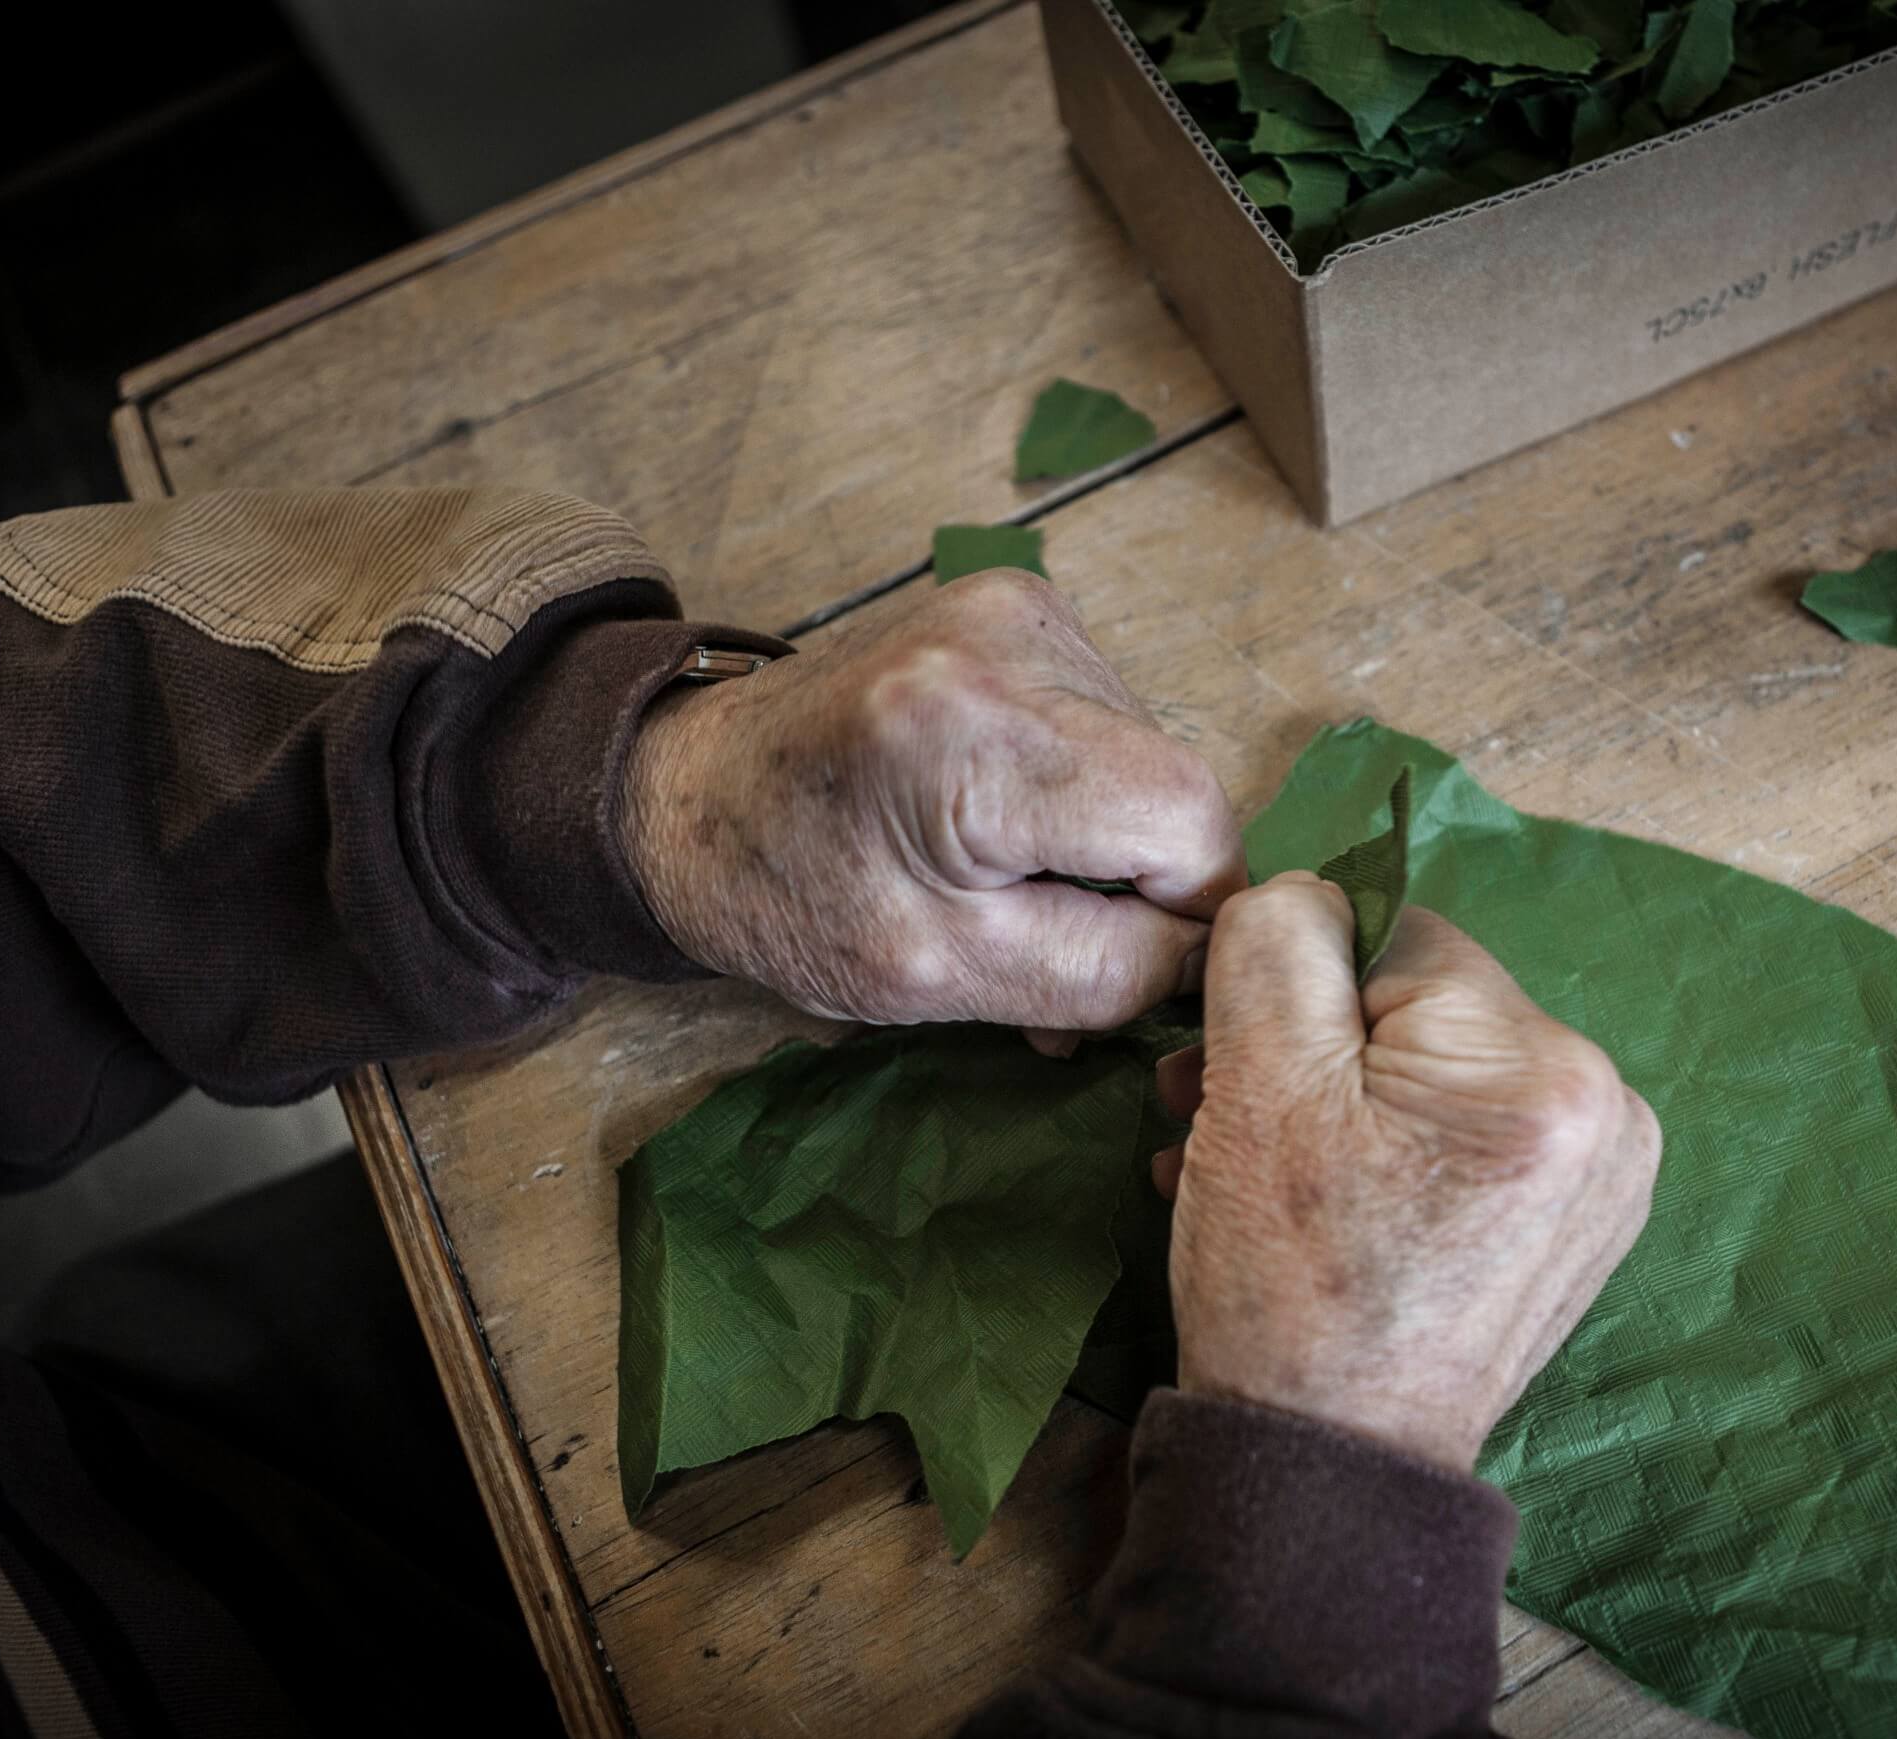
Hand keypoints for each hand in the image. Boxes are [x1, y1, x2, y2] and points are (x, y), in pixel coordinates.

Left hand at [620, 571, 1243, 1031]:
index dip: (1186, 911)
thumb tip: (1213, 958)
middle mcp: (1007, 638)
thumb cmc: (787, 896)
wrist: (683, 792)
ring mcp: (1016, 605)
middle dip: (1138, 882)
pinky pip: (1108, 721)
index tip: (1126, 968)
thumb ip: (1100, 974)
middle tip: (1047, 946)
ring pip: (1148, 755)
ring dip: (1105, 840)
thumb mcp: (939, 976)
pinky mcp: (1016, 604)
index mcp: (974, 734)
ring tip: (1005, 887)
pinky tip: (1000, 826)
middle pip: (1173, 783)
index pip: (1185, 819)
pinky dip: (1077, 792)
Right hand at [1154, 878, 1660, 1472]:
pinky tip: (1324, 1201)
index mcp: (1544, 1069)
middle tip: (1217, 1121)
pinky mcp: (1578, 1225)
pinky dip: (1394, 1153)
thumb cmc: (1289, 1289)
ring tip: (1249, 1167)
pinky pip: (1472, 1136)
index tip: (1238, 1072)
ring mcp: (1606, 1176)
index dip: (1298, 991)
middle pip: (1421, 1006)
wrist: (1329, 1472)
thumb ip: (1279, 943)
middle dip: (1313, 1050)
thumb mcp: (1258, 1087)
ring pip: (1438, 1070)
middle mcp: (1609, 1109)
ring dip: (1339, 1100)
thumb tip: (1310, 890)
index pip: (1396, 934)